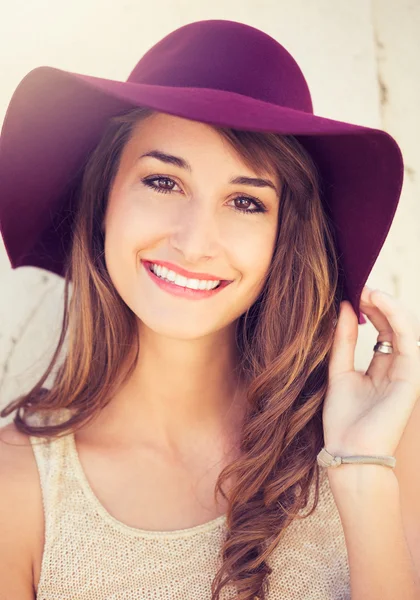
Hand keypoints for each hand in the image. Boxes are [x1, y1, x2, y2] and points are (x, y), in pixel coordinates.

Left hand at [322, 286, 419, 456]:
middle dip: (378, 303)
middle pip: (392, 326)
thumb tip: (345, 307)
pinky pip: (407, 339)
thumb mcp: (337, 371)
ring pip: (402, 328)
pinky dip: (396, 317)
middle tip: (359, 284)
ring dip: (387, 305)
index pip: (379, 330)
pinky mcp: (410, 376)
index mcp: (377, 370)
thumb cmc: (342, 419)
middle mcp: (394, 369)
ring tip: (368, 289)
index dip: (369, 309)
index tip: (352, 290)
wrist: (348, 452)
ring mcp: (404, 372)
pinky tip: (380, 301)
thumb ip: (343, 341)